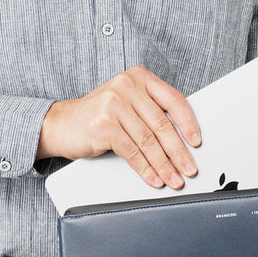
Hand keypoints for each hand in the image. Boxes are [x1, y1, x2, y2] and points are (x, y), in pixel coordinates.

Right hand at [36, 66, 200, 188]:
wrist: (60, 124)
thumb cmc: (97, 116)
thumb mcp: (126, 104)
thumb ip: (150, 111)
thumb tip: (181, 138)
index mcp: (138, 78)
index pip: (173, 99)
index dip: (188, 123)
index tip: (197, 142)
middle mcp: (127, 86)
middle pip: (162, 124)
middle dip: (179, 151)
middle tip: (189, 168)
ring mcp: (114, 104)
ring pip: (149, 141)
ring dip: (164, 165)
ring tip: (173, 179)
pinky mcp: (104, 126)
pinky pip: (133, 152)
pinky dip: (146, 169)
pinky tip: (154, 178)